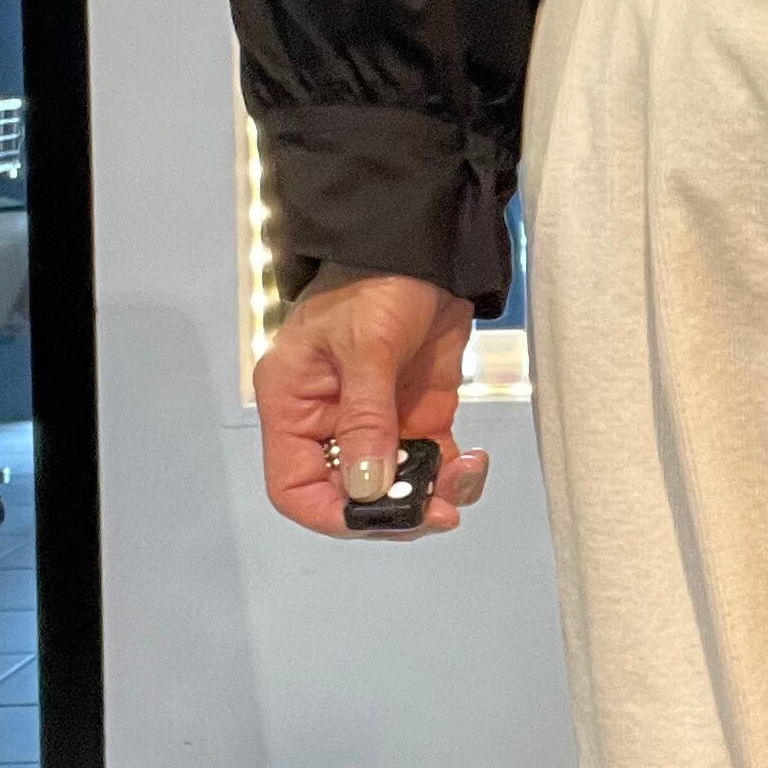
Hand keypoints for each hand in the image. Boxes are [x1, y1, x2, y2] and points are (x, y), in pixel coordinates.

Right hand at [254, 266, 489, 538]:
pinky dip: (453, 474)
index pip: (294, 485)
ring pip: (396, 486)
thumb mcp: (367, 345)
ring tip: (462, 479)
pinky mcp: (418, 415)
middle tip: (436, 509)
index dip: (330, 513)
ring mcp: (377, 422)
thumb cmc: (378, 278)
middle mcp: (329, 421)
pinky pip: (431, 463)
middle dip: (393, 509)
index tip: (376, 519)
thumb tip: (367, 487)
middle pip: (349, 495)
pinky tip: (473, 463)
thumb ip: (367, 418)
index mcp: (294, 404)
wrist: (428, 248)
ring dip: (430, 494)